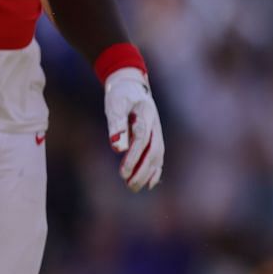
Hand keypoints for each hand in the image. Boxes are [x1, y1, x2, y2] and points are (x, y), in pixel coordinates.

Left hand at [103, 67, 164, 191]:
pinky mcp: (155, 138)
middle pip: (153, 152)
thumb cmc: (121, 95)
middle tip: (129, 186)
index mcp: (146, 115)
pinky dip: (154, 171)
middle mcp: (155, 126)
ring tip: (134, 188)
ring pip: (157, 157)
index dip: (134, 158)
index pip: (142, 140)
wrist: (132, 85)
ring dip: (147, 173)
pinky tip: (148, 184)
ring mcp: (157, 133)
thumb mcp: (115, 105)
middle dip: (142, 171)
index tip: (123, 173)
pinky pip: (158, 157)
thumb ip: (117, 125)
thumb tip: (117, 149)